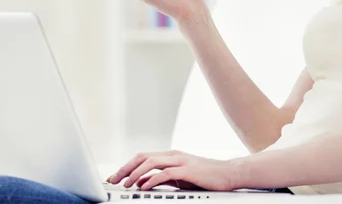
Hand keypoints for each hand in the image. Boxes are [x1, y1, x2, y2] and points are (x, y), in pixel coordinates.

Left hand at [106, 150, 239, 191]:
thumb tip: (141, 183)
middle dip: (126, 168)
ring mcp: (181, 161)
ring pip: (151, 162)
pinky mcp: (188, 170)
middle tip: (114, 180)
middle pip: (143, 157)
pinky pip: (166, 173)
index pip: (142, 157)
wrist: (228, 173)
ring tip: (126, 184)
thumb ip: (161, 178)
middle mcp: (173, 155)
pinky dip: (153, 179)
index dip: (127, 166)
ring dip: (136, 173)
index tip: (115, 177)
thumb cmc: (205, 177)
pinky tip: (144, 187)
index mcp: (170, 156)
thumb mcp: (179, 178)